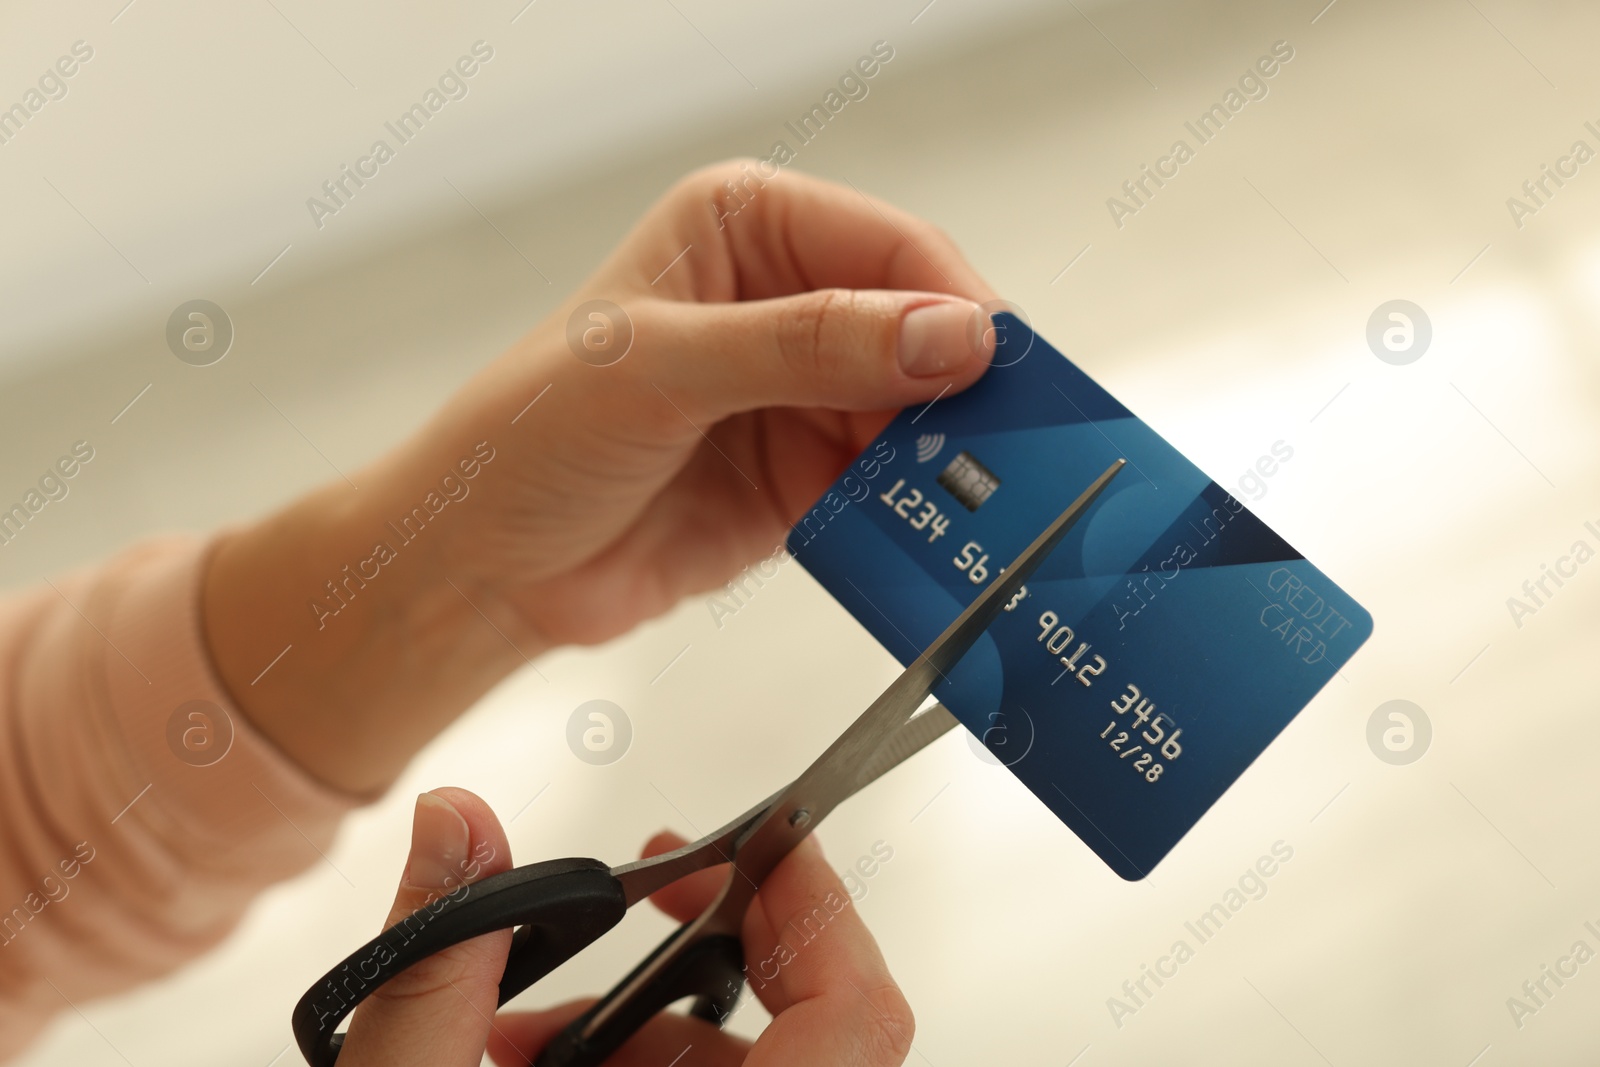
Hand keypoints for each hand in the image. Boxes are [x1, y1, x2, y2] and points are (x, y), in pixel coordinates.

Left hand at [203, 162, 996, 792]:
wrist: (483, 565)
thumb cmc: (530, 435)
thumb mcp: (661, 368)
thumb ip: (808, 344)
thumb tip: (947, 335)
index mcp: (748, 229)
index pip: (888, 248)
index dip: (953, 303)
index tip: (995, 367)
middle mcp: (786, 304)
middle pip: (923, 334)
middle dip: (966, 392)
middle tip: (1018, 449)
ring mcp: (802, 396)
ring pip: (921, 417)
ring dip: (953, 460)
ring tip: (989, 503)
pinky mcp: (809, 479)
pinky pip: (894, 488)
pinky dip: (922, 513)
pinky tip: (942, 535)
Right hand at [337, 789, 914, 1066]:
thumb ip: (431, 975)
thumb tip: (455, 828)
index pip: (860, 1017)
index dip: (821, 907)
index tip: (757, 845)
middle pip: (805, 1030)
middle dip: (698, 953)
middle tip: (638, 897)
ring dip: (638, 1029)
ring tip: (511, 1020)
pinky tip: (519, 1062)